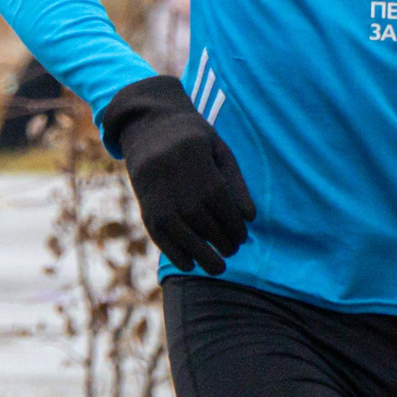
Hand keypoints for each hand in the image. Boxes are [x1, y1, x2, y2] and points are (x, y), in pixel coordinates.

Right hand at [99, 76, 255, 275]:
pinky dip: (178, 256)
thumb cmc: (193, 141)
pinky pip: (163, 241)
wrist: (149, 129)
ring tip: (219, 267)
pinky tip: (191, 263)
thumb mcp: (219, 151)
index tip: (241, 236)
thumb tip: (250, 219)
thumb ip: (236, 183)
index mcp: (200, 168)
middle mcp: (179, 188)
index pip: (225, 209)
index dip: (236, 228)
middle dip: (224, 244)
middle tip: (231, 250)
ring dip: (206, 258)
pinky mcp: (146, 211)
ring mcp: (160, 200)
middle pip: (208, 226)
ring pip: (188, 239)